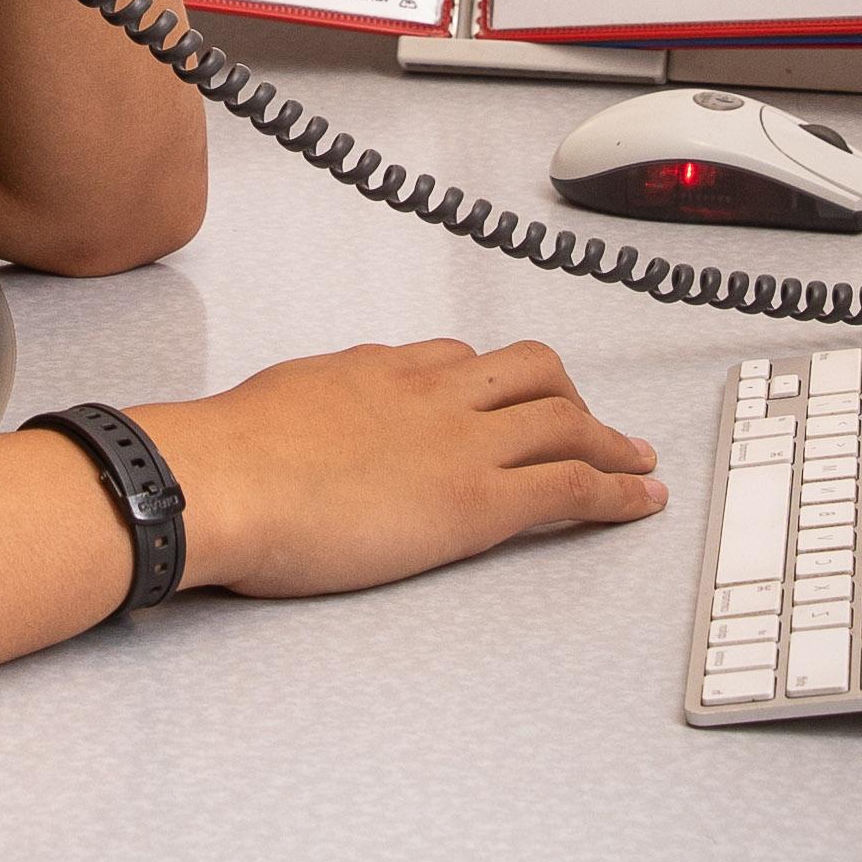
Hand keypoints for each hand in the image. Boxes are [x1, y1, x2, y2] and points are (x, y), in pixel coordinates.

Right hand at [138, 340, 665, 599]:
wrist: (221, 479)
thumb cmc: (226, 455)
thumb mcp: (272, 403)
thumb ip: (308, 405)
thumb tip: (308, 419)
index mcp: (380, 369)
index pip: (459, 360)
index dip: (496, 382)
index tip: (508, 398)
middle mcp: (434, 392)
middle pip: (531, 373)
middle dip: (569, 396)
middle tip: (588, 423)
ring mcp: (463, 442)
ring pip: (567, 420)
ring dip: (613, 442)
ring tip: (637, 462)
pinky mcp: (479, 499)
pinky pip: (572, 486)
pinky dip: (619, 492)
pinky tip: (640, 501)